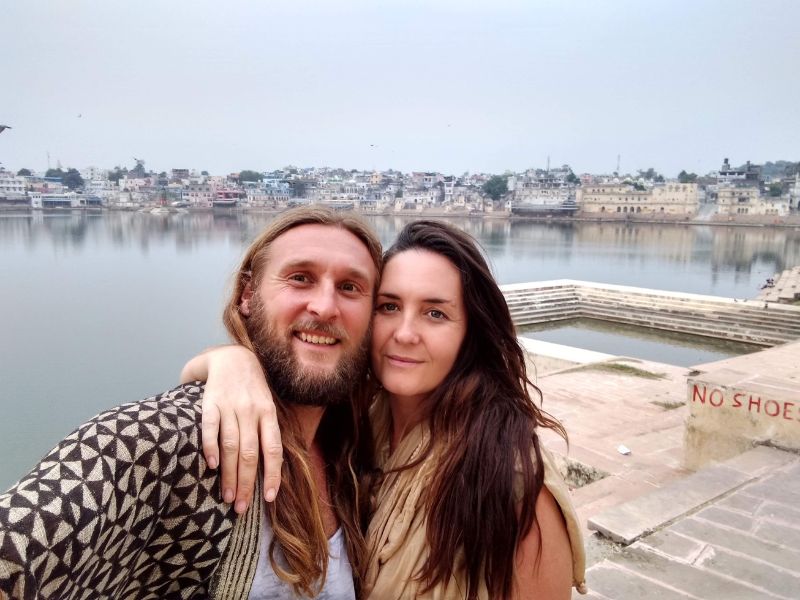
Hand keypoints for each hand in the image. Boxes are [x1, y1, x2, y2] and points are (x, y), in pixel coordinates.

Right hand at [183, 345, 282, 512]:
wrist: (231, 356)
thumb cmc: (252, 389)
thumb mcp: (267, 406)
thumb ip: (267, 432)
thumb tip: (271, 469)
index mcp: (268, 414)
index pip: (273, 449)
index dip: (272, 474)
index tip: (268, 498)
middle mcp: (251, 410)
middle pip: (250, 453)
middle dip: (247, 483)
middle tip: (241, 508)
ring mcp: (230, 406)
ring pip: (231, 445)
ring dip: (229, 474)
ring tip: (228, 497)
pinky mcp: (210, 401)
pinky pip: (210, 426)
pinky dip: (210, 446)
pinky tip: (209, 465)